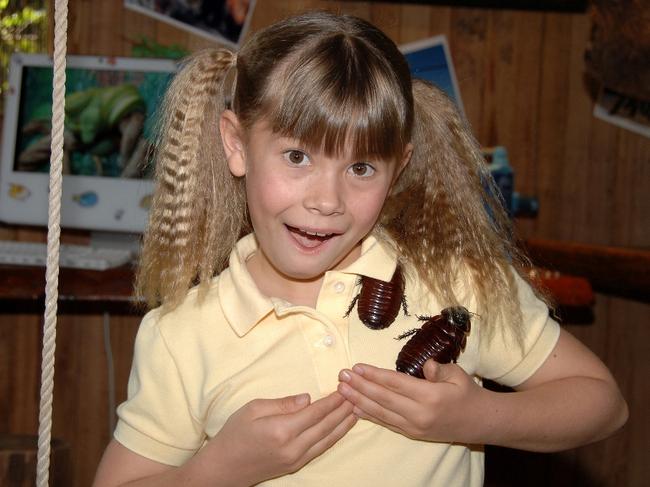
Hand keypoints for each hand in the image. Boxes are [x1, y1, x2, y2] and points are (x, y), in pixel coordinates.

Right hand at [197, 392, 356, 485]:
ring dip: (343, 424)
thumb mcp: (252, 409)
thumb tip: (307, 398)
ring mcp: (296, 459)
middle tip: (356, 394)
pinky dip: (334, 437)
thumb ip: (282, 403)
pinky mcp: (296, 466)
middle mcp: (293, 448)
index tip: (343, 387)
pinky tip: (341, 428)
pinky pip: (321, 449)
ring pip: (327, 440)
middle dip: (343, 410)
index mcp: (281, 430)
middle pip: (326, 426)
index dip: (332, 400)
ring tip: (356, 410)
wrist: (223, 468)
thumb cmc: (234, 434)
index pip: (315, 413)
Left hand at [337, 360, 487, 443]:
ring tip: (342, 390)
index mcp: (431, 396)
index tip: (357, 367)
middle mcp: (419, 414)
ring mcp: (414, 427)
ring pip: (381, 413)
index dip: (374, 375)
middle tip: (341, 376)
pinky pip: (387, 423)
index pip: (396, 384)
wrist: (481, 422)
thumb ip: (438, 369)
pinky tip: (355, 408)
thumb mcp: (457, 374)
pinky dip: (369, 415)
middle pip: (383, 399)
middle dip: (360, 387)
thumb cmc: (468, 393)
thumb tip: (425, 365)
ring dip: (359, 401)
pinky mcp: (412, 434)